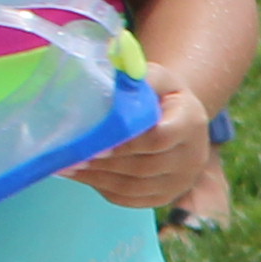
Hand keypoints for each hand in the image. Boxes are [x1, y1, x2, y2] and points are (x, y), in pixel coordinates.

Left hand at [67, 63, 222, 214]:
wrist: (183, 121)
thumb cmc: (163, 95)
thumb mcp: (156, 76)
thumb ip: (136, 73)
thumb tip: (111, 62)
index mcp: (191, 122)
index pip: (159, 138)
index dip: (127, 142)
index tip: (98, 141)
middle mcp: (192, 157)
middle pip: (144, 166)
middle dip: (105, 163)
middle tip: (72, 155)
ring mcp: (180, 182)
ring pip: (134, 186)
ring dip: (98, 178)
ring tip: (68, 166)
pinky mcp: (166, 198)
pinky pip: (131, 199)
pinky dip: (103, 189)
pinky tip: (82, 176)